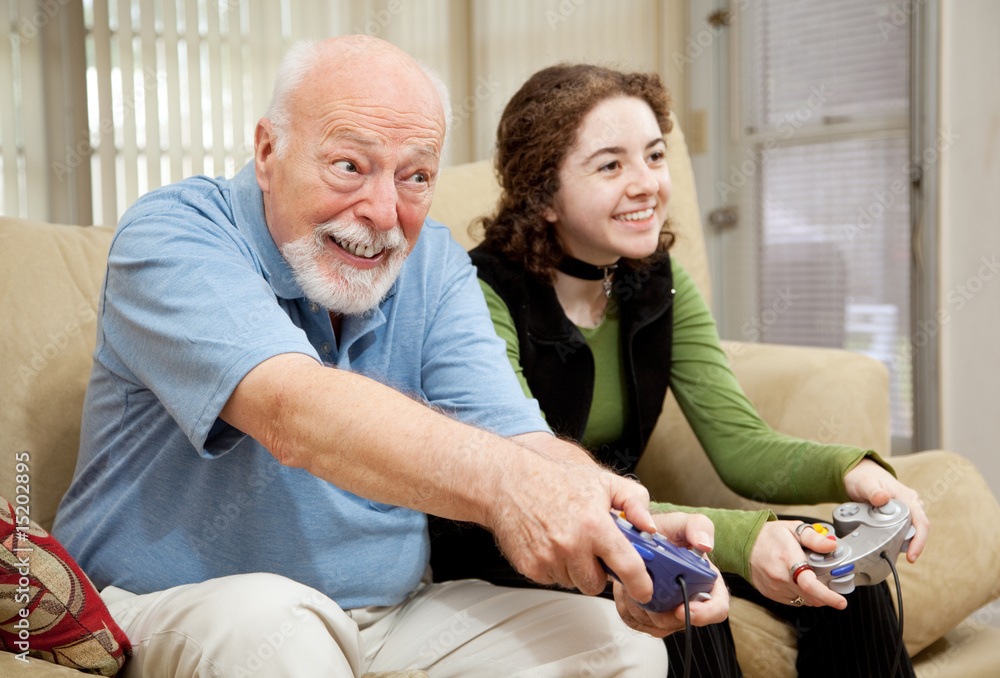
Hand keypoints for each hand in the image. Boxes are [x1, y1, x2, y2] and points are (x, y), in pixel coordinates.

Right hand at [488, 450, 656, 599]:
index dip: (641, 584)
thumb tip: (649, 527)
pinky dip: (555, 567)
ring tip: (568, 540)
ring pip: (574, 583)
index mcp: (594, 525)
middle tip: (592, 548)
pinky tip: (551, 544)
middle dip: (598, 570)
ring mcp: (549, 558)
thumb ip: (635, 501)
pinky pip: (553, 580)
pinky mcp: (530, 567)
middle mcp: (571, 545)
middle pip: (597, 583)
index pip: (627, 567)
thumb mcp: (603, 481)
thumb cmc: (554, 480)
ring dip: (575, 569)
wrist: (508, 482)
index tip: (644, 590)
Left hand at [614, 512, 728, 636]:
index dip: (704, 613)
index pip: (717, 608)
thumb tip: (706, 544)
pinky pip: (637, 621)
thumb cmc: (662, 531)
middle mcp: (689, 599)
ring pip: (656, 623)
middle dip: (661, 608)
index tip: (684, 608)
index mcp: (705, 581)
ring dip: (641, 604)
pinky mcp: (647, 617)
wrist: (635, 536)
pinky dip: (628, 606)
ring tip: (635, 579)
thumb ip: (698, 526)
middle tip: (646, 587)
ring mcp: (668, 611)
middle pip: (680, 620)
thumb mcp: (681, 523)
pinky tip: (628, 587)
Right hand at [749, 520, 846, 608]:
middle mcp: (780, 577)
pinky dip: (801, 594)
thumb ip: (814, 538)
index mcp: (787, 559)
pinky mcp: (771, 594)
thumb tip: (831, 546)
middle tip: (826, 579)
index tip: (841, 601)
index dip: (828, 596)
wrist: (743, 543)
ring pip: (804, 601)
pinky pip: (794, 601)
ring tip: (808, 576)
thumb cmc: (768, 535)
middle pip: (811, 596)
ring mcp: (774, 588)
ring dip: (813, 594)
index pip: (809, 584)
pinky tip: (797, 580)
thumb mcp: (793, 529)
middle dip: (825, 592)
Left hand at [843, 458, 929, 561]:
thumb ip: (873, 491)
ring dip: (905, 541)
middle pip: (919, 529)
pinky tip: (889, 542)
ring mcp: (908, 508)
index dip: (918, 541)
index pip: (921, 522)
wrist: (860, 474)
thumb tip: (883, 499)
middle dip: (912, 545)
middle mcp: (911, 503)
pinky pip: (906, 528)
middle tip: (893, 553)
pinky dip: (899, 537)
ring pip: (913, 530)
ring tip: (889, 547)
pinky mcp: (902, 514)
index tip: (912, 556)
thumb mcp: (864, 484)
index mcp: (906, 496)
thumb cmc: (863, 477)